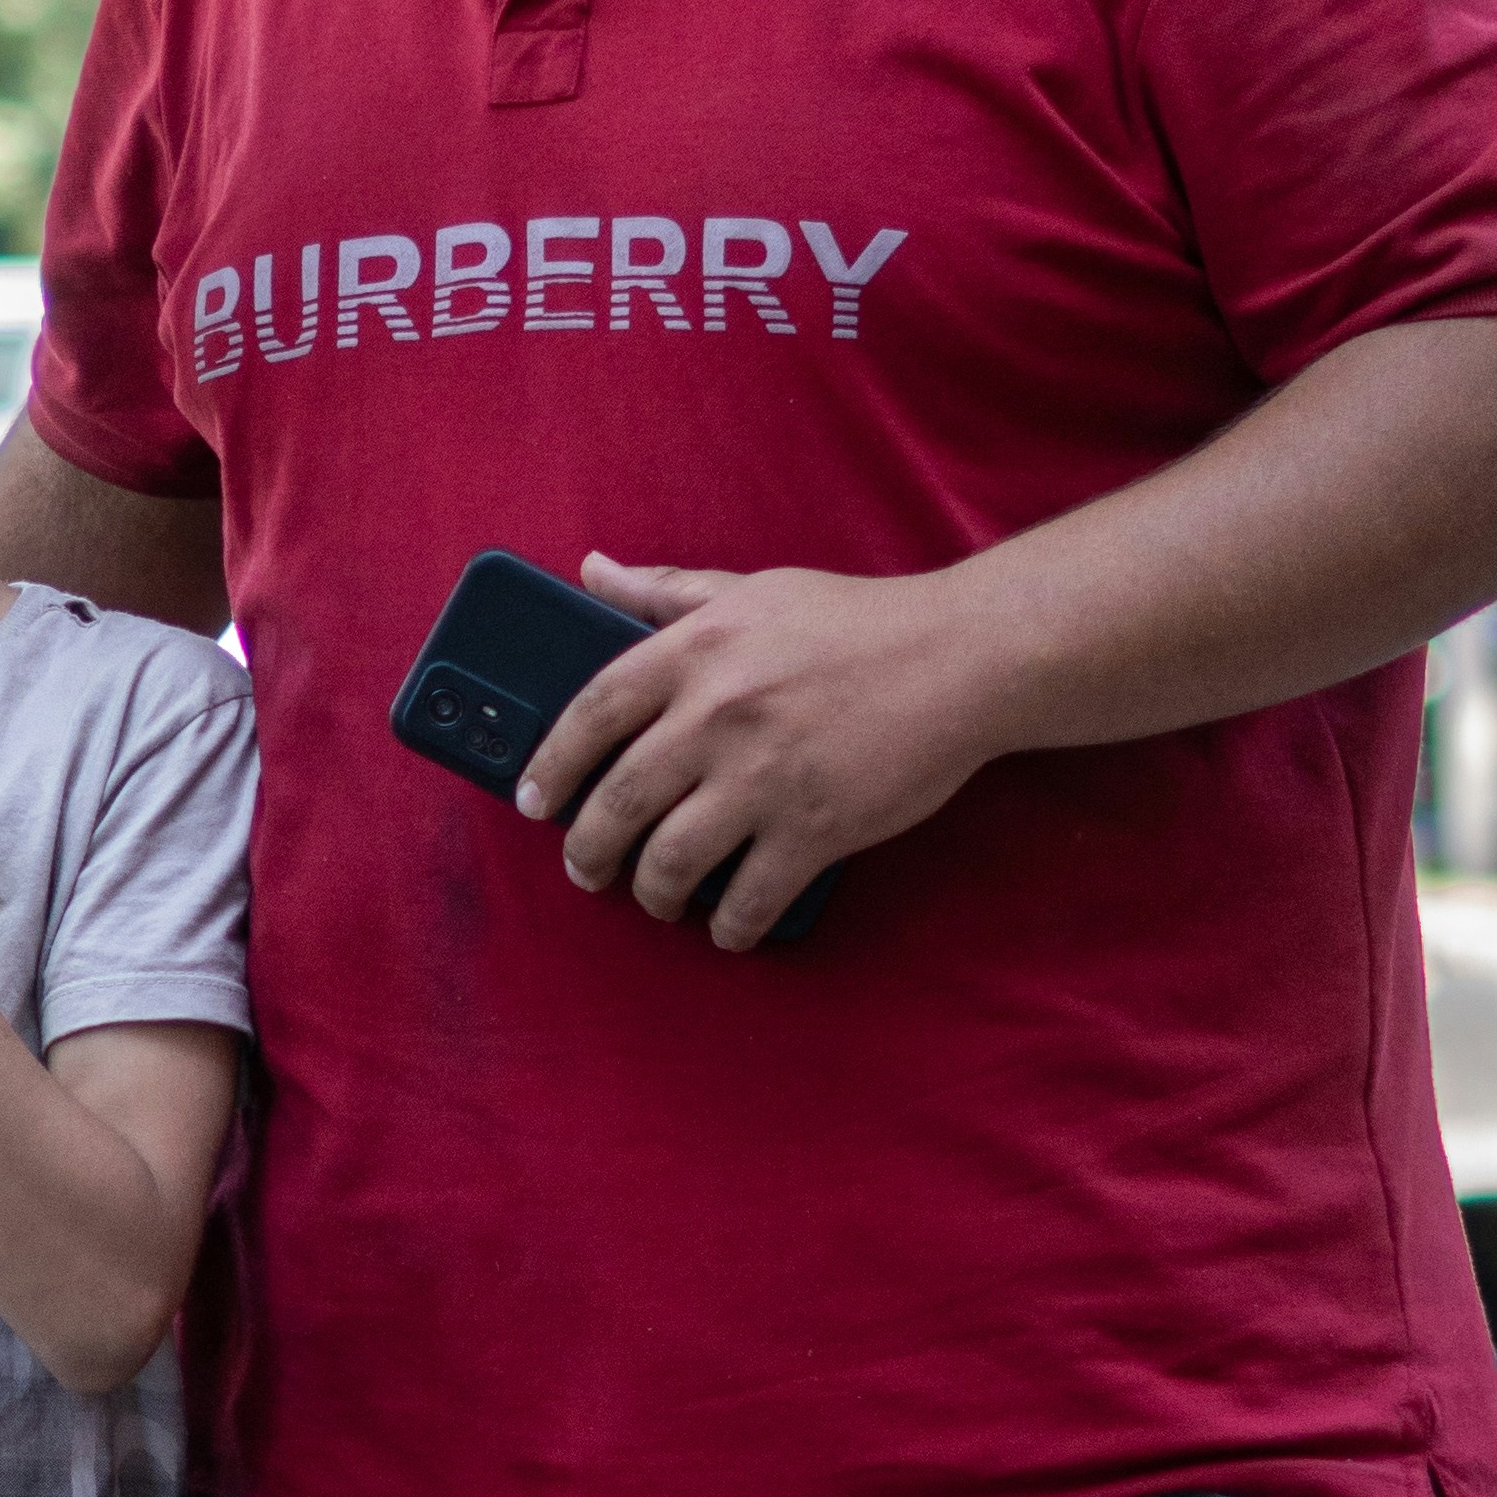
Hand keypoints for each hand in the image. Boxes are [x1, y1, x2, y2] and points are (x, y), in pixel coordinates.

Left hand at [523, 553, 1004, 945]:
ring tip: (657, 898)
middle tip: (586, 871)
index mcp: (696, 651)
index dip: (550, 764)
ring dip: (652, 894)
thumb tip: (591, 571)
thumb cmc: (856, 622)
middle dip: (588, 853)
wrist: (963, 658)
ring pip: (670, 862)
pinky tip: (728, 926)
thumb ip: (666, 591)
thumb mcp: (753, 588)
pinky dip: (729, 925)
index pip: (590, 713)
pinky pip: (748, 900)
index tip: (532, 800)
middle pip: (618, 804)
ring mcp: (765, 777)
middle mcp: (718, 715)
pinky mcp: (815, 829)